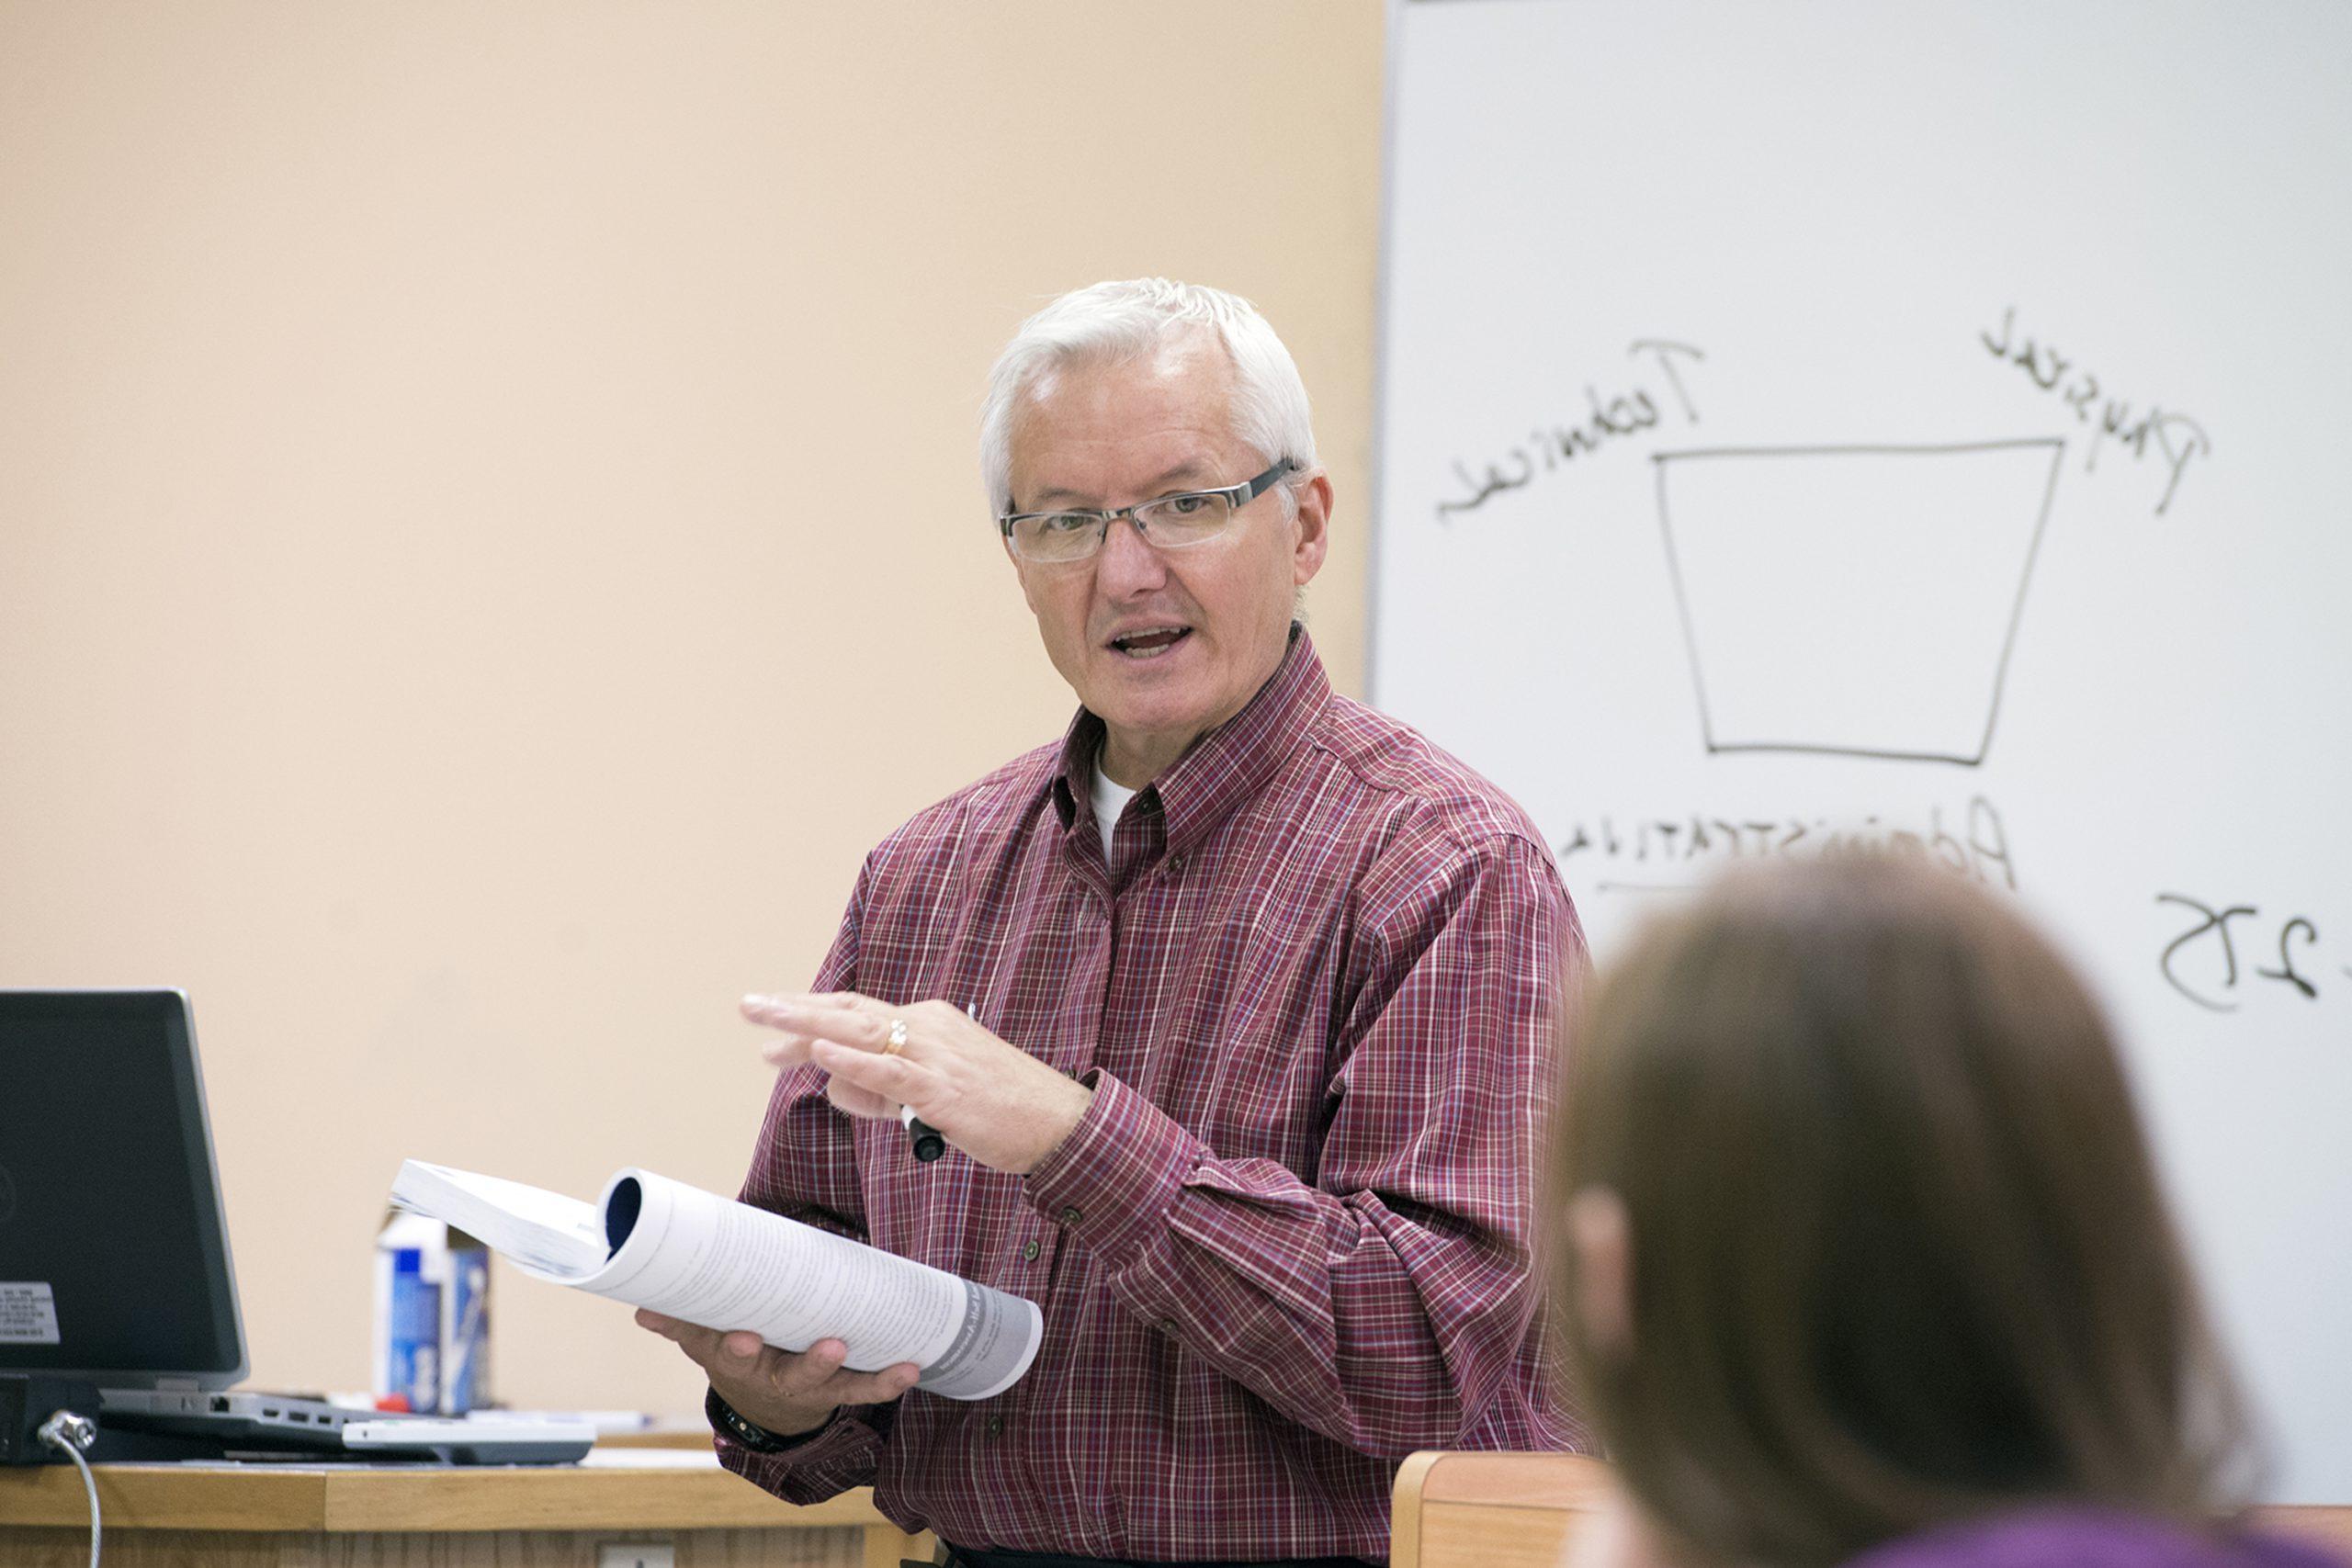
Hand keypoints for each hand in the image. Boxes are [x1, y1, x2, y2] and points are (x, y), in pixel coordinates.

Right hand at [634, 1309, 918, 1437]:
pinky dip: (886, 1382)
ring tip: (883, 1360)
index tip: (743, 1336)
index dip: (737, 1347)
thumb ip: (680, 1320)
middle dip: (809, 1363)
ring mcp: (811, 1387)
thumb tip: (642, 1309)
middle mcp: (776, 1379)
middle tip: (830, 1347)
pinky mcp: (839, 1389)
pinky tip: (911, 1368)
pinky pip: (864, 1388)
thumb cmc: (738, 1351)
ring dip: (855, 1372)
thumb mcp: (704, 1338)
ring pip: (832, 1385)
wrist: (767, 1406)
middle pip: (791, 1375)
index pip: (733, 1356)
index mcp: (739, 1362)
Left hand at [742, 991, 1092, 1174]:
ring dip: (809, 1025)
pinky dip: (854, 1060)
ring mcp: (936, 1056)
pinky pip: (890, 1071)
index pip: (857, 1010)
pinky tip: (821, 1052)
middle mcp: (928, 1027)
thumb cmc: (1002, 1108)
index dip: (810, 1014)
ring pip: (862, 1033)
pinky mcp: (943, 1089)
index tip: (770, 1023)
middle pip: (849, 1011)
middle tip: (748, 1007)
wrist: (1059, 1122)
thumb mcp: (934, 1091)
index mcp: (928, 1021)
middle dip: (794, 1009)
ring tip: (768, 1021)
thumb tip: (837, 1088)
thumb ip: (883, 1088)